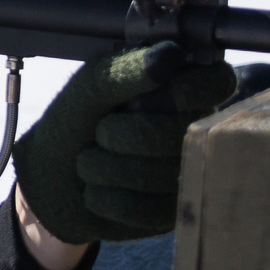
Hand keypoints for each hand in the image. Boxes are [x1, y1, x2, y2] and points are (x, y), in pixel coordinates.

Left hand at [12, 43, 236, 243]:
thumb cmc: (76, 120)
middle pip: (181, 132)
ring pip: (162, 174)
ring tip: (89, 160)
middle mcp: (196, 129)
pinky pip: (147, 210)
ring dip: (107, 168)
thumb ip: (128, 69)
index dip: (184, 92)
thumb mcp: (92, 86)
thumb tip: (170, 56)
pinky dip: (106, 198)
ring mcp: (187, 173)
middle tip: (100, 131)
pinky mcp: (172, 213)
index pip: (217, 82)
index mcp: (183, 87)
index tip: (141, 99)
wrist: (52, 175)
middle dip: (123, 134)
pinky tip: (96, 189)